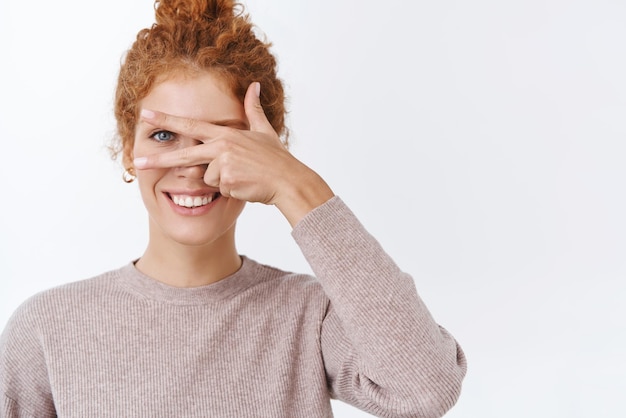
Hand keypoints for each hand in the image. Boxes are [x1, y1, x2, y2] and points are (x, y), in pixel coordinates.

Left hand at [134, 82, 333, 225]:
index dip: (167, 120)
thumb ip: (253, 109)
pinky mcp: (227, 181)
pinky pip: (219, 190)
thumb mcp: (265, 131)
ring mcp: (223, 164)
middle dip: (158, 159)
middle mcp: (221, 147)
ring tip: (241, 178)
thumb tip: (255, 85)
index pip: (190, 125)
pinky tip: (244, 186)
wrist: (288, 180)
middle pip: (183, 155)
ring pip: (207, 179)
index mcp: (226, 134)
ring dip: (221, 182)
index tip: (146, 116)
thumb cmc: (277, 159)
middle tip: (136, 160)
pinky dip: (230, 191)